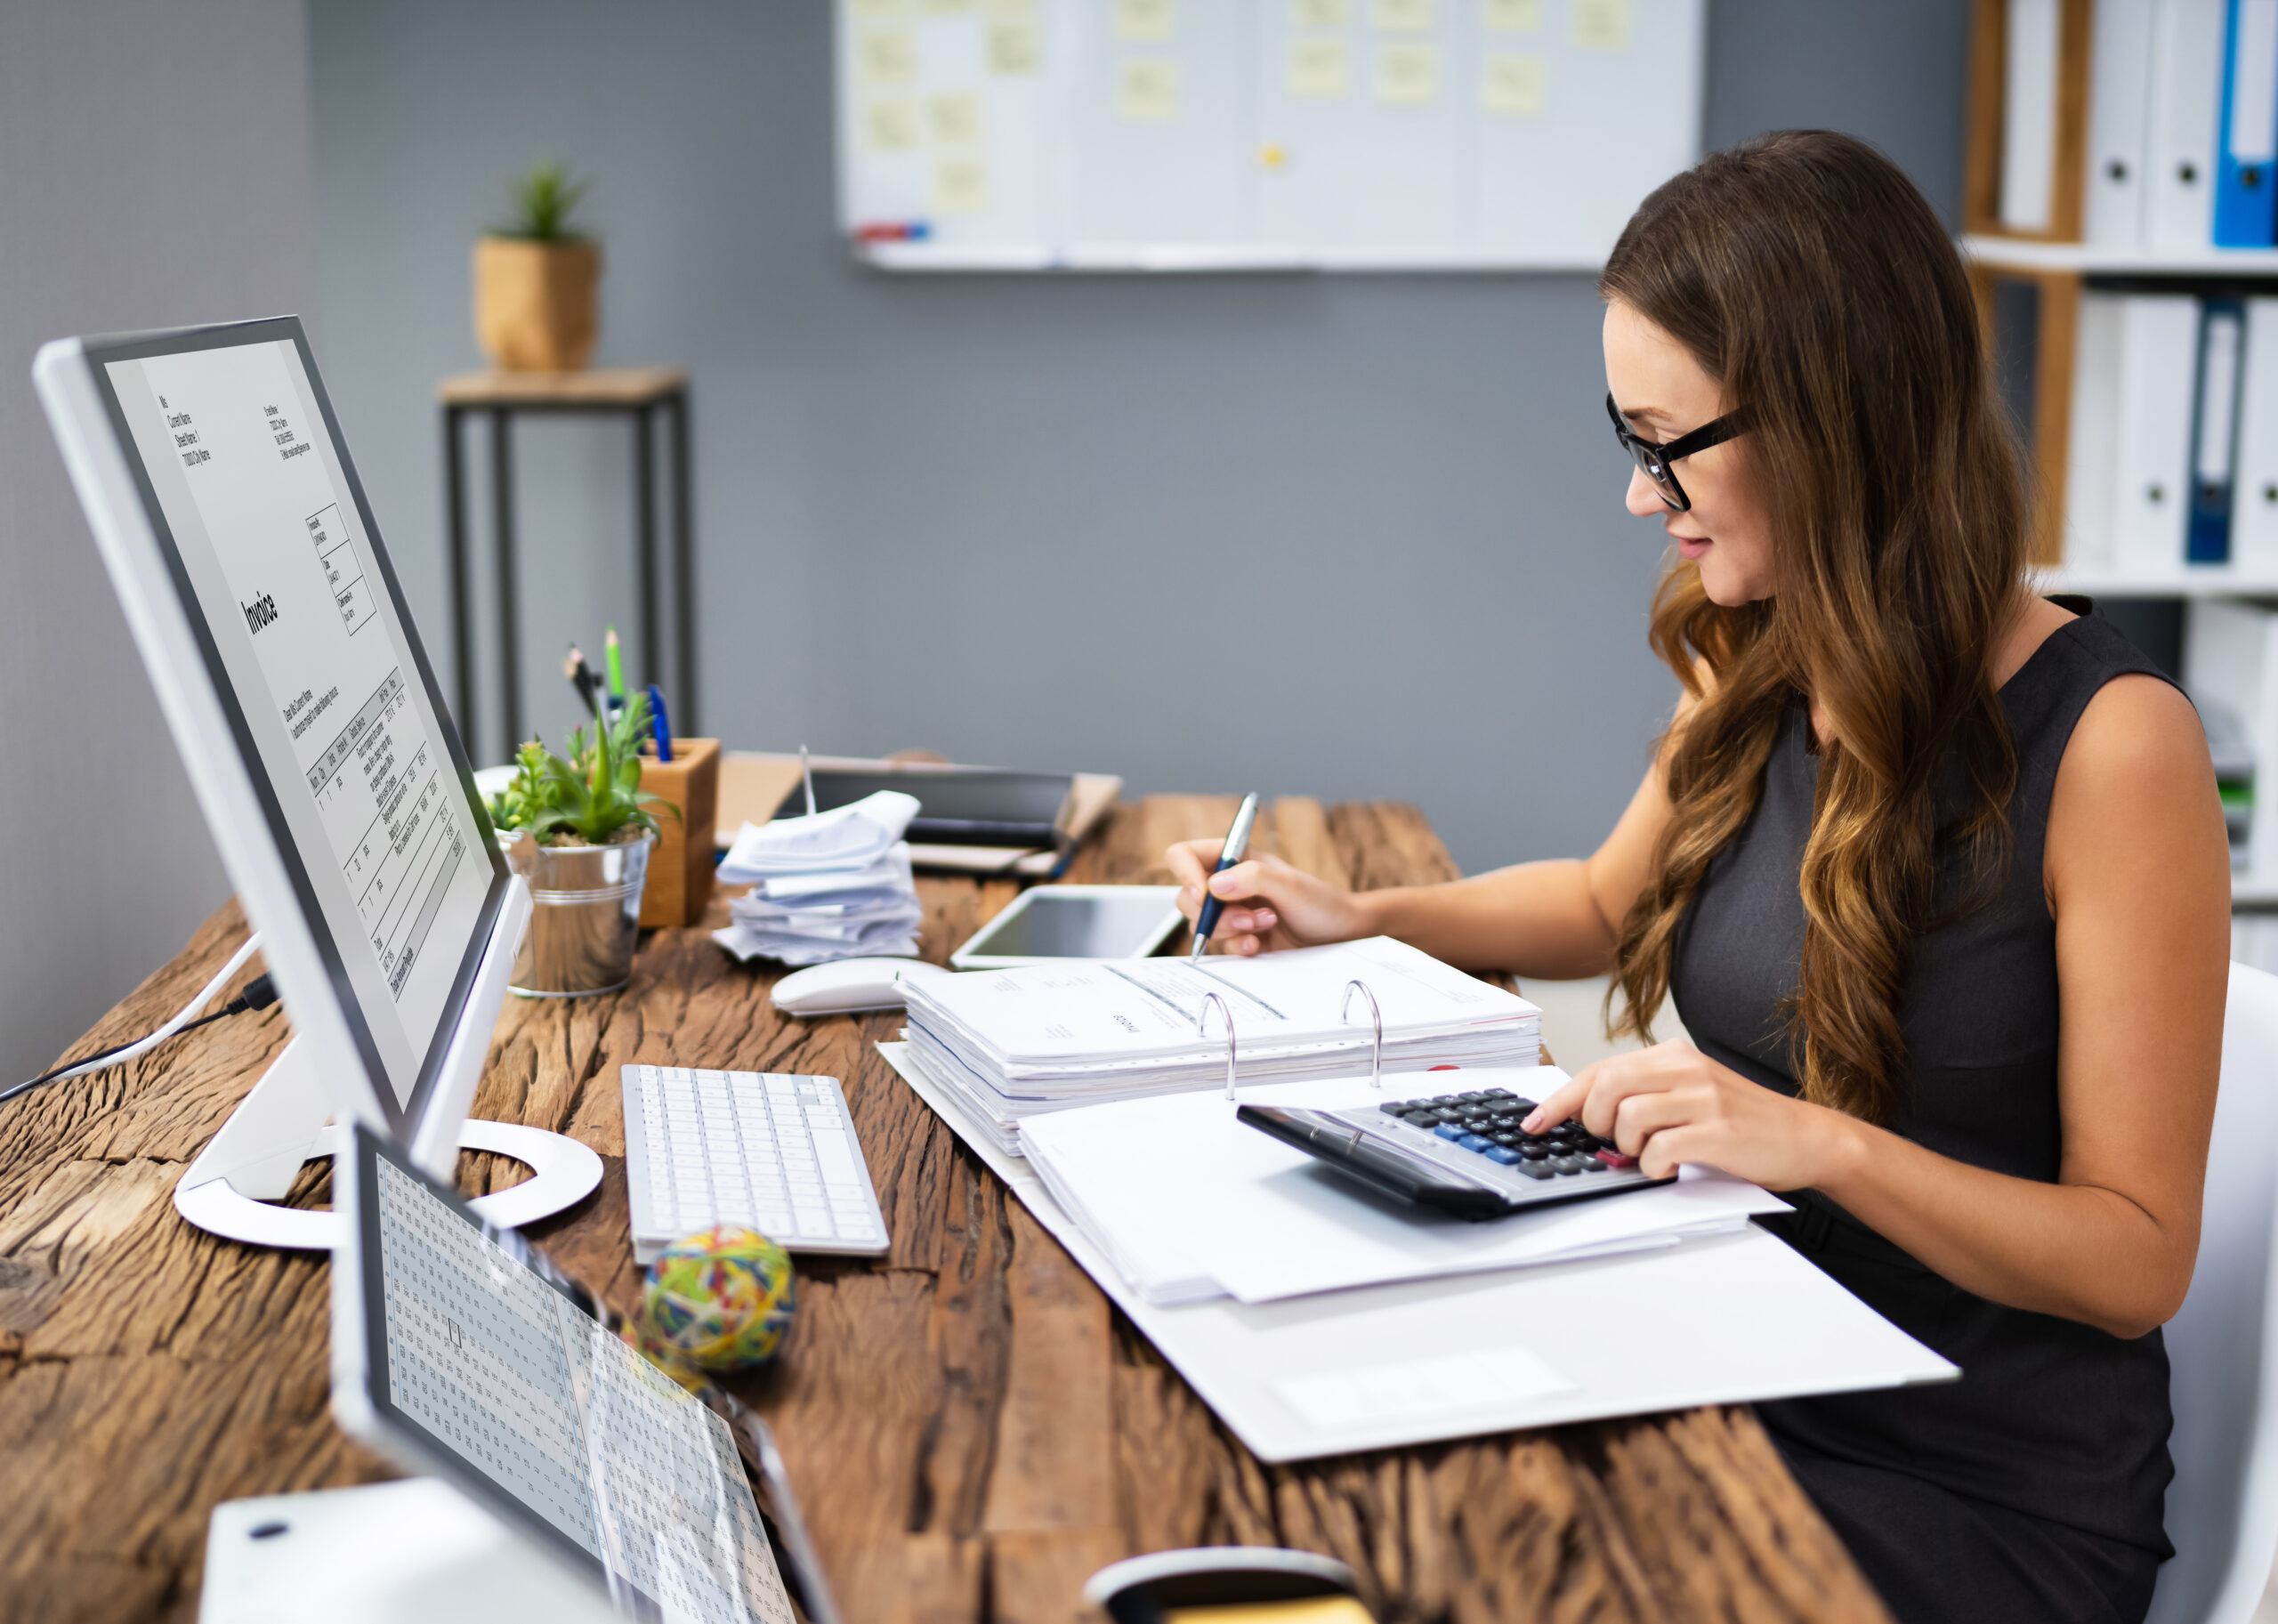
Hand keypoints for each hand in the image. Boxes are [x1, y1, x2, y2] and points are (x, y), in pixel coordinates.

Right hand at [1163, 841, 1373, 955]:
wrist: (1341, 937)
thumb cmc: (1323, 903)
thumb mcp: (1291, 885)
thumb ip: (1253, 878)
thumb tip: (1214, 886)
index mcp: (1235, 858)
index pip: (1185, 855)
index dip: (1185, 873)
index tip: (1204, 894)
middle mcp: (1228, 883)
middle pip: (1187, 897)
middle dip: (1216, 913)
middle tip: (1250, 917)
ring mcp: (1231, 912)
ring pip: (1201, 925)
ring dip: (1232, 930)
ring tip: (1266, 926)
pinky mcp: (1238, 938)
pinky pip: (1219, 947)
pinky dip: (1237, 947)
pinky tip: (1260, 945)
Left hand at [1521, 1040, 1859, 1189]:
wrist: (1806, 1138)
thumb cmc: (1741, 1122)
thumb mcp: (1690, 1095)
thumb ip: (1645, 1097)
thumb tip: (1584, 1118)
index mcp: (1673, 1056)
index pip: (1600, 1070)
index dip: (1561, 1100)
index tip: (1535, 1122)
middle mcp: (1686, 1069)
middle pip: (1607, 1085)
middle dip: (1594, 1120)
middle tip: (1610, 1141)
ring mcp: (1704, 1098)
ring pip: (1629, 1116)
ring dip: (1628, 1146)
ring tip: (1647, 1155)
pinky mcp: (1720, 1131)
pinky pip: (1662, 1148)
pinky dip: (1654, 1165)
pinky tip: (1667, 1168)